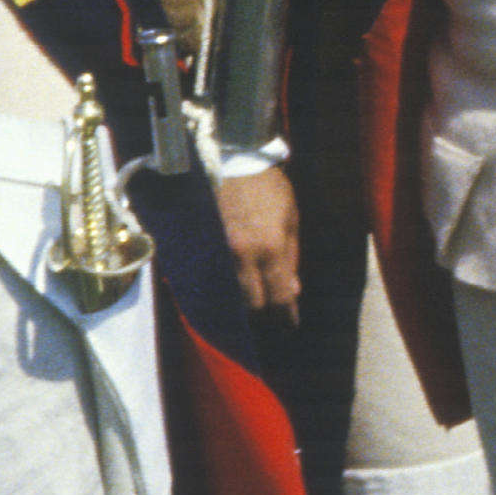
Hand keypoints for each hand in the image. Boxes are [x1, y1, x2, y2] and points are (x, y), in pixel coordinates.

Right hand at [214, 164, 304, 323]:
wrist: (234, 159)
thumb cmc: (269, 187)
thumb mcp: (292, 219)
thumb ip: (291, 258)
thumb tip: (293, 292)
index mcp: (271, 248)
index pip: (278, 297)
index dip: (285, 318)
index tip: (289, 330)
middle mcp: (242, 255)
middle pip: (252, 304)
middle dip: (263, 323)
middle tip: (271, 335)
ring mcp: (218, 252)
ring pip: (230, 296)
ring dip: (242, 312)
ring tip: (251, 325)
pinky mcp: (202, 247)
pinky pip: (211, 280)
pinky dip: (222, 294)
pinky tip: (228, 302)